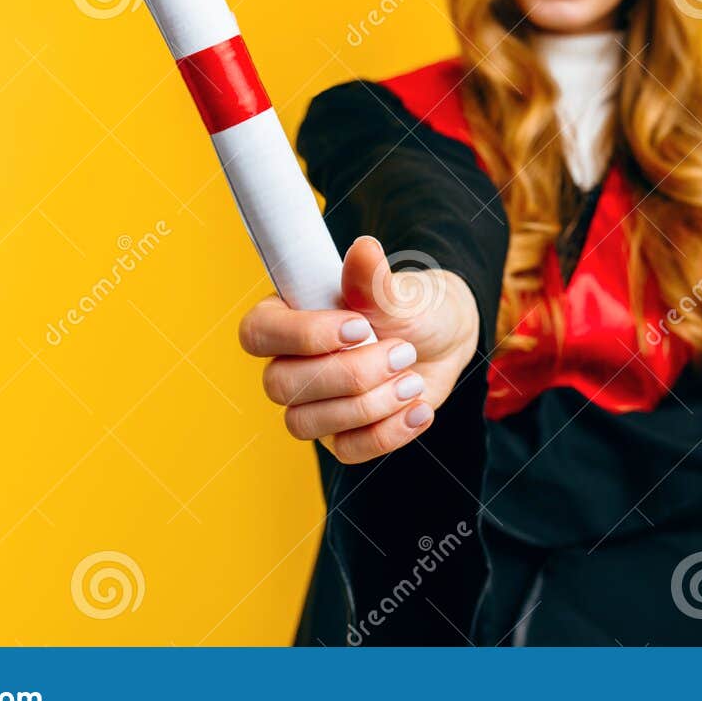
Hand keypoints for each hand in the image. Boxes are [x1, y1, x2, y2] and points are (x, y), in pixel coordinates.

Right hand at [238, 236, 479, 463]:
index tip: (358, 326)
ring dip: (370, 405)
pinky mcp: (341, 435)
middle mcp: (291, 363)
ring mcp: (313, 404)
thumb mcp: (399, 292)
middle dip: (349, 374)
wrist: (444, 339)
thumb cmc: (411, 307)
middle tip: (402, 352)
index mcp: (290, 317)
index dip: (302, 336)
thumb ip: (374, 280)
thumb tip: (363, 250)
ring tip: (413, 379)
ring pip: (307, 423)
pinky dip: (388, 432)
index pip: (258, 332)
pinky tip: (419, 409)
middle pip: (281, 384)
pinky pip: (347, 450)